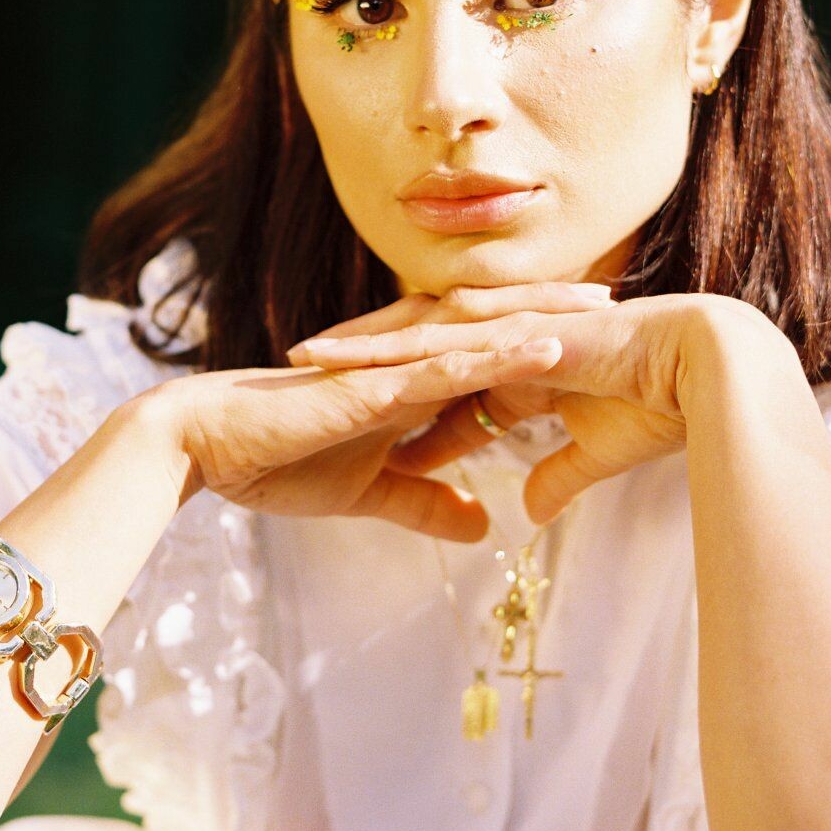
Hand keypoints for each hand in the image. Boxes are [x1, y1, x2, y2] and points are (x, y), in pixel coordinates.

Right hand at [144, 282, 617, 540]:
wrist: (208, 449)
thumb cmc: (278, 461)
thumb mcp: (370, 494)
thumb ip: (426, 503)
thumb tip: (483, 525)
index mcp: (410, 385)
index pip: (490, 359)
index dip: (544, 346)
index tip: (602, 341)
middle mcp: (407, 366)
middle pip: (495, 333)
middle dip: (557, 318)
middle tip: (623, 305)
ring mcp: (391, 372)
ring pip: (480, 340)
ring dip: (542, 322)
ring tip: (600, 310)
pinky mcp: (372, 389)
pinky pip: (445, 371)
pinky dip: (497, 358)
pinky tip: (543, 349)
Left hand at [290, 292, 760, 525]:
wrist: (710, 372)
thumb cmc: (666, 408)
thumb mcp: (595, 454)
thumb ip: (557, 476)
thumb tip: (525, 510)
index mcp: (525, 363)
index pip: (450, 378)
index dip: (402, 395)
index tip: (352, 412)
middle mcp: (509, 339)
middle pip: (420, 347)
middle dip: (362, 358)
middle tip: (302, 371)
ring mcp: (510, 331)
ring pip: (419, 337)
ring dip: (362, 347)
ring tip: (303, 358)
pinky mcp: (515, 335)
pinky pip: (444, 342)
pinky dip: (394, 350)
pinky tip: (351, 359)